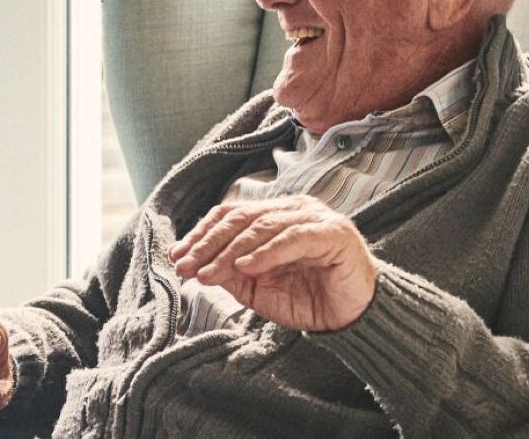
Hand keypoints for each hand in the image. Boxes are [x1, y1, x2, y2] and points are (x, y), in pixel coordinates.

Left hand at [168, 195, 377, 331]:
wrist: (350, 317)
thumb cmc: (306, 298)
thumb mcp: (257, 288)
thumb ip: (229, 271)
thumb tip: (194, 262)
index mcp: (275, 215)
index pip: (230, 215)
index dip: (202, 233)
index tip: (178, 256)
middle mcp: (294, 209)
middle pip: (242, 218)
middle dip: (209, 243)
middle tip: (187, 266)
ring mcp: (315, 218)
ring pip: (263, 226)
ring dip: (230, 251)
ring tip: (208, 273)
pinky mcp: (334, 233)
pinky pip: (294, 237)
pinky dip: (267, 251)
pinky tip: (247, 267)